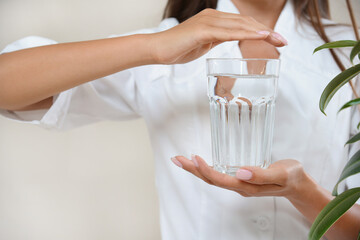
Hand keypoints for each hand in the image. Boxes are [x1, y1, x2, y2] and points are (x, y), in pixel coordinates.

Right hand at [149, 9, 287, 63]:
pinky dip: (247, 34)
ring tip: (278, 40)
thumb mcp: (204, 43)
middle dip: (268, 32)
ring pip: (241, 26)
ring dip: (262, 33)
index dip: (261, 31)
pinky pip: (229, 32)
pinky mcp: (203, 31)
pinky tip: (261, 37)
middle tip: (284, 42)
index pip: (243, 24)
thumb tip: (230, 39)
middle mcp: (213, 17)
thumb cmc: (178, 48)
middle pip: (246, 23)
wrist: (158, 50)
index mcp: (214, 20)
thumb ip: (217, 39)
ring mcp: (208, 22)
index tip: (276, 40)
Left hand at [172, 155, 308, 199]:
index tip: (194, 158)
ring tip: (181, 160)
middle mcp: (240, 187)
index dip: (206, 170)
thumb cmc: (291, 177)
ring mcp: (239, 183)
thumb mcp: (282, 174)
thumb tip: (240, 172)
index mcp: (248, 187)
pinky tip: (199, 163)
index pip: (221, 180)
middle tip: (176, 159)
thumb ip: (262, 175)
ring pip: (213, 178)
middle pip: (211, 180)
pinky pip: (219, 175)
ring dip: (196, 170)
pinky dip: (206, 168)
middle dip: (192, 170)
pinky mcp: (240, 178)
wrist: (298, 184)